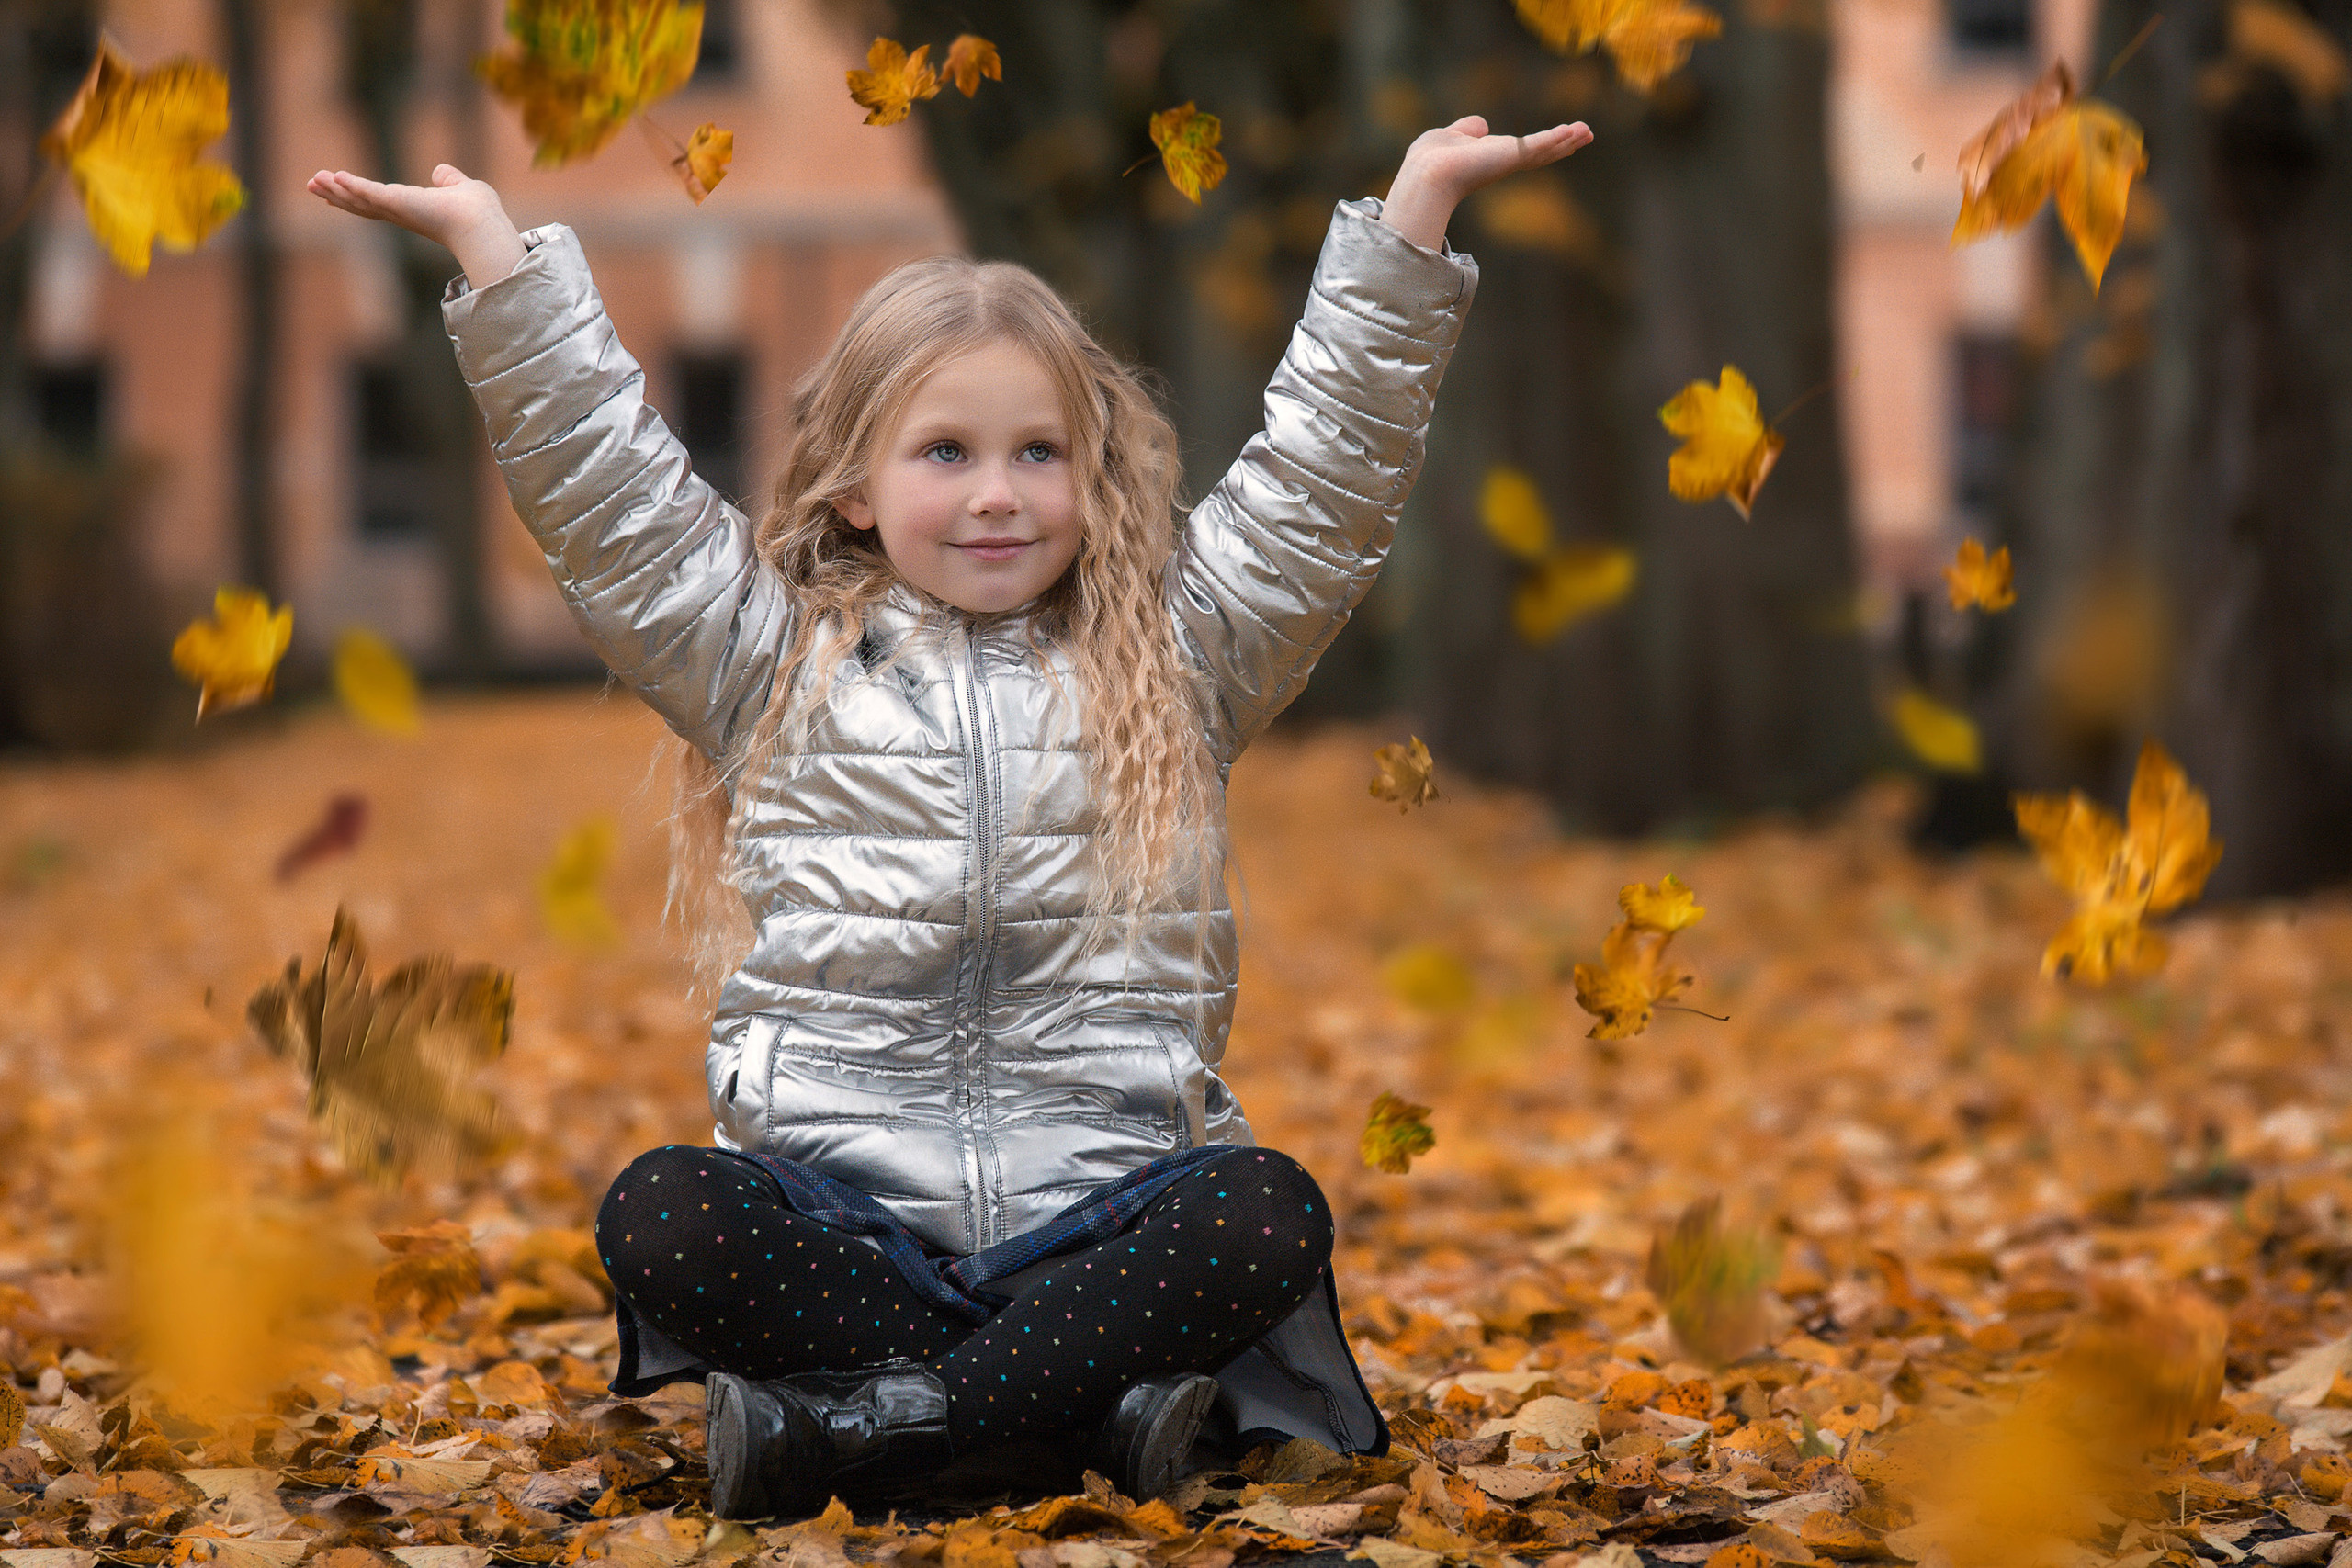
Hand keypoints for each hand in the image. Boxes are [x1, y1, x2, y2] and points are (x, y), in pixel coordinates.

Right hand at [307, 163, 526, 289]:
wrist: (481, 223)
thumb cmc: (478, 211)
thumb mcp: (461, 187)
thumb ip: (449, 179)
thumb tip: (441, 172)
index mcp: (412, 209)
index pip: (378, 202)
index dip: (356, 195)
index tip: (337, 187)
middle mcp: (401, 213)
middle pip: (360, 204)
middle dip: (336, 194)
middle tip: (311, 184)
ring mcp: (397, 210)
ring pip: (359, 200)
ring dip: (335, 190)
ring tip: (313, 180)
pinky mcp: (397, 203)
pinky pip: (369, 193)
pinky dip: (352, 186)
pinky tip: (335, 177)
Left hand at [1379, 115, 1594, 252]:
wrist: (1428, 173)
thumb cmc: (1432, 159)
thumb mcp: (1452, 136)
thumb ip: (1467, 130)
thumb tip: (1480, 125)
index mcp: (1491, 156)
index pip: (1522, 149)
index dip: (1540, 143)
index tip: (1560, 137)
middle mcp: (1504, 161)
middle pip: (1541, 151)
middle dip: (1564, 143)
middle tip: (1586, 135)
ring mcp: (1510, 160)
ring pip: (1545, 149)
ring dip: (1567, 139)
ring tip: (1588, 132)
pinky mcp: (1513, 154)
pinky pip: (1541, 144)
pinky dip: (1558, 138)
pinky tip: (1575, 131)